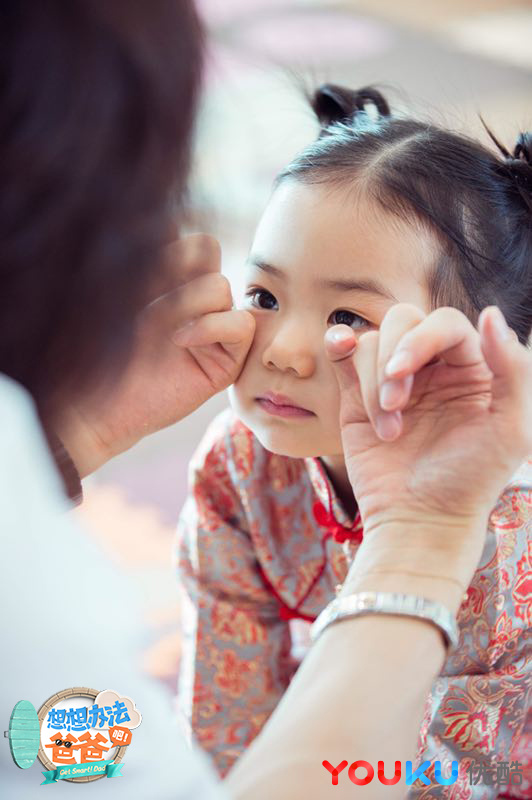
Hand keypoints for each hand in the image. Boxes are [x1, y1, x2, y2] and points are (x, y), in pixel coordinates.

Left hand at [59, 234, 254, 475]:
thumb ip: (163, 264)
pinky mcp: (228, 363)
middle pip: (211, 263)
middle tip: (151, 313)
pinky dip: (210, 328)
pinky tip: (180, 341)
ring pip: (222, 289)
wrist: (105, 401)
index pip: (202, 245)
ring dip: (187, 305)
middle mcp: (205, 308)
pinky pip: (240, 325)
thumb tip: (188, 232)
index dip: (178, 253)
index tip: (147, 281)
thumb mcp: (132, 294)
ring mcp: (218, 334)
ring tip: (164, 332)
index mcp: (184, 286)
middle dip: (177, 282)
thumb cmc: (109, 349)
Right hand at [325, 304, 530, 593]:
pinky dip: (340, 344)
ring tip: (387, 428)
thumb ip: (513, 368)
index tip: (401, 374)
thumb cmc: (470, 482)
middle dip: (392, 362)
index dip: (420, 339)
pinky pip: (347, 353)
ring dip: (372, 382)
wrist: (418, 521)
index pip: (445, 324)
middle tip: (396, 405)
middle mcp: (433, 368)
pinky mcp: (359, 396)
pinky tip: (340, 347)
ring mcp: (394, 380)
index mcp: (473, 368)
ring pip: (373, 341)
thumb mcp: (510, 429)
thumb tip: (492, 312)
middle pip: (404, 321)